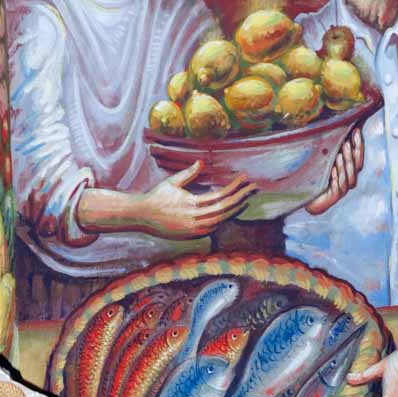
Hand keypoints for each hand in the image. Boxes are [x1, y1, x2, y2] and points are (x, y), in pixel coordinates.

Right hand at [139, 161, 256, 240]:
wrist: (143, 217)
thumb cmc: (158, 196)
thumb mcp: (172, 182)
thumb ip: (188, 173)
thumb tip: (202, 162)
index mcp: (192, 204)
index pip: (220, 195)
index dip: (234, 187)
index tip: (244, 178)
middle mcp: (195, 218)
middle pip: (225, 209)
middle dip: (241, 198)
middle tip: (254, 188)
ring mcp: (194, 229)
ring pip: (222, 220)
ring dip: (235, 210)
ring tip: (246, 199)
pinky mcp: (192, 235)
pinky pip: (213, 228)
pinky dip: (223, 219)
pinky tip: (230, 212)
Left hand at [305, 126, 362, 214]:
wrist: (308, 196)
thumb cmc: (316, 174)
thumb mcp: (323, 158)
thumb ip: (331, 147)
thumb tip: (335, 126)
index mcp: (349, 169)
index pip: (358, 156)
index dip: (358, 144)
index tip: (356, 131)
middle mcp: (349, 179)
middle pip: (356, 166)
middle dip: (352, 154)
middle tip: (346, 142)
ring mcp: (343, 189)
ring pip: (349, 177)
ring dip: (345, 165)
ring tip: (339, 154)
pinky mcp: (334, 197)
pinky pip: (338, 188)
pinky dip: (337, 178)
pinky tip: (332, 170)